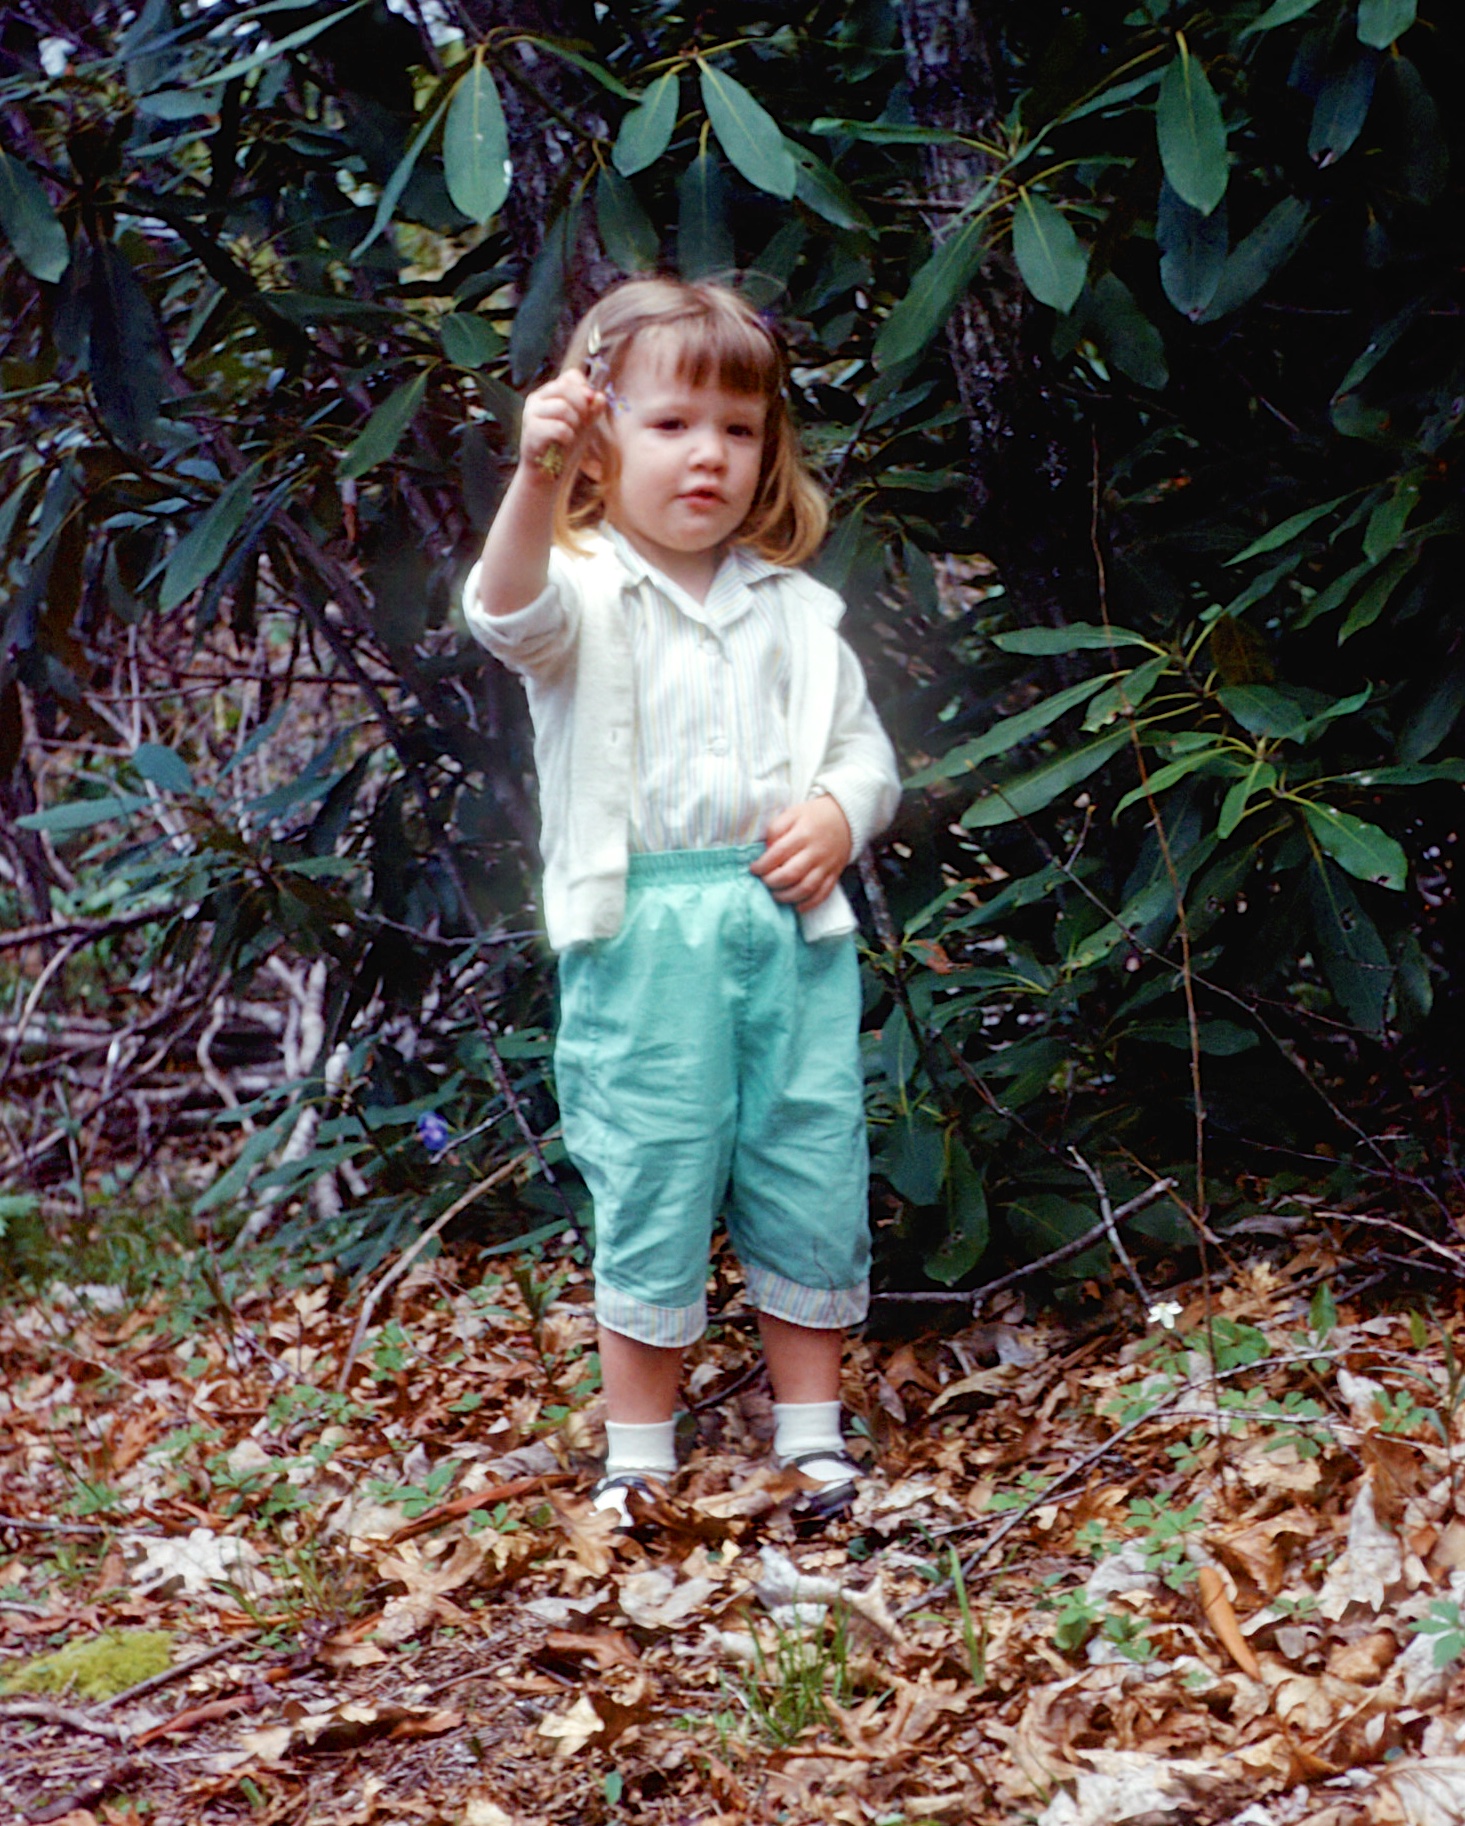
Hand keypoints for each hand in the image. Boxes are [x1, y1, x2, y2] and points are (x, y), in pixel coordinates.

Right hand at [518, 370, 603, 485]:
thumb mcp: (584, 425)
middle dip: (581, 407)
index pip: (571, 376)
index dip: (585, 389)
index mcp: (550, 393)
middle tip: (580, 424)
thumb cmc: (565, 448)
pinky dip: (568, 436)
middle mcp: (537, 399)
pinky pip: (559, 427)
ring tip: (570, 434)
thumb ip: (593, 410)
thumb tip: (601, 396)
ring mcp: (531, 414)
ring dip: (574, 423)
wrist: (547, 474)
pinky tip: (564, 443)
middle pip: (566, 387)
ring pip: (562, 406)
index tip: (590, 406)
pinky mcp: (531, 431)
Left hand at [751, 795, 851, 912]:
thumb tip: (766, 851)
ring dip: (787, 896)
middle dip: (772, 882)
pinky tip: (796, 906)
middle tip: (764, 881)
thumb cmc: (814, 817)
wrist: (846, 819)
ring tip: (775, 894)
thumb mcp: (792, 813)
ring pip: (806, 888)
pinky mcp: (834, 875)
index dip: (763, 865)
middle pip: (791, 874)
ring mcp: (826, 866)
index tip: (754, 869)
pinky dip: (808, 904)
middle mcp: (816, 852)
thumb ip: (776, 829)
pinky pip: (822, 895)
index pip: (779, 853)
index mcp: (803, 834)